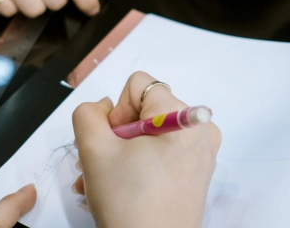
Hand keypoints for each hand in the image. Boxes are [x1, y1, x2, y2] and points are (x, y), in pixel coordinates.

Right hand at [72, 72, 220, 227]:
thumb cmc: (127, 202)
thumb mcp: (94, 149)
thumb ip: (88, 113)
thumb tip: (104, 108)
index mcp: (185, 118)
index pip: (138, 86)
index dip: (116, 111)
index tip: (113, 143)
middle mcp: (200, 131)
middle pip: (143, 109)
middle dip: (114, 134)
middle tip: (100, 163)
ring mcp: (200, 154)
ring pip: (148, 133)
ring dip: (119, 152)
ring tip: (101, 180)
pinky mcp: (194, 174)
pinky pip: (160, 152)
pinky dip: (136, 163)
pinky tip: (117, 186)